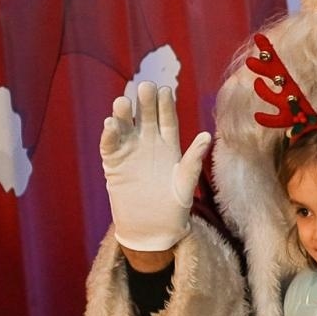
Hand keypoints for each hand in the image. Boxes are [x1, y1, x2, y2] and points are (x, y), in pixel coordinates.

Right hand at [100, 82, 211, 251]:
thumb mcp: (185, 184)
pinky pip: (110, 145)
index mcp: (169, 144)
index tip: (165, 90)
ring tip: (123, 102)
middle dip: (145, 102)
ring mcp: (130, 152)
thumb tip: (207, 136)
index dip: (166, 104)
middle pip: (146, 117)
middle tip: (145, 86)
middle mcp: (149, 143)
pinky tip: (110, 124)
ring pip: (126, 127)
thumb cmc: (174, 207)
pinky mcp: (114, 164)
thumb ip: (192, 160)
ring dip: (124, 114)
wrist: (152, 229)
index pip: (168, 119)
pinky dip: (109, 135)